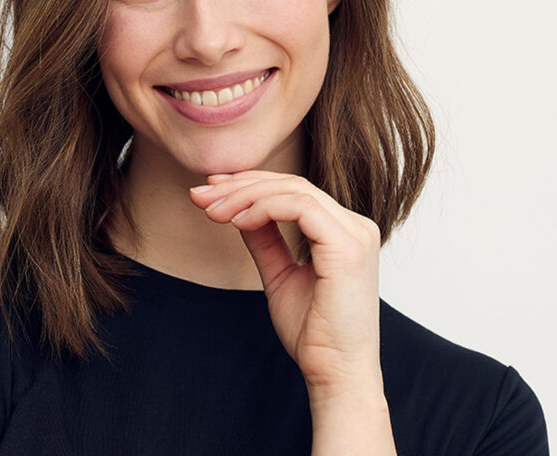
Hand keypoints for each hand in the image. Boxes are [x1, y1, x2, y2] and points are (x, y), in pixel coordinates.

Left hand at [187, 170, 383, 391]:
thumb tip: (239, 211)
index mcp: (343, 231)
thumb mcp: (279, 275)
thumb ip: (264, 241)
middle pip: (291, 184)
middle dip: (240, 185)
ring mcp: (356, 234)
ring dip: (245, 196)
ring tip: (212, 212)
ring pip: (293, 190)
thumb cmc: (313, 332)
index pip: (293, 190)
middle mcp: (356, 226)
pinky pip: (301, 207)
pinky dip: (264, 208)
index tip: (210, 191)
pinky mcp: (348, 247)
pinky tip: (238, 222)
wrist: (334, 371)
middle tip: (200, 195)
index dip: (249, 184)